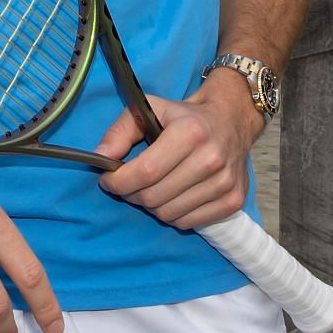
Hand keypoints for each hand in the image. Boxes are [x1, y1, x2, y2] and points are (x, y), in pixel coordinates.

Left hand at [92, 78, 263, 229]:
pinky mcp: (233, 200)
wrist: (230, 121)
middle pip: (154, 197)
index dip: (119, 181)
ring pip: (169, 214)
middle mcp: (211, 159)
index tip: (108, 179)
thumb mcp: (149, 110)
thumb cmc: (183, 117)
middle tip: (128, 184)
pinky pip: (188, 223)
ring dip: (151, 206)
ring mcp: (225, 183)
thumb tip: (99, 157)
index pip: (146, 172)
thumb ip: (119, 131)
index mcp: (189, 133)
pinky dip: (172, 215)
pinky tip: (171, 196)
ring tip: (150, 188)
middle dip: (131, 194)